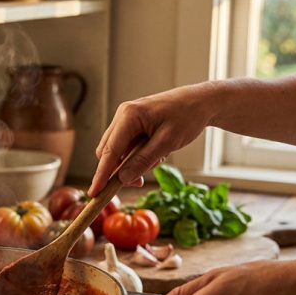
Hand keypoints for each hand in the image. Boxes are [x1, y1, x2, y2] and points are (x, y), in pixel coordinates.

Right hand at [88, 84, 216, 196]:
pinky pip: (127, 145)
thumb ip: (143, 161)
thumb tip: (122, 179)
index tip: (94, 193)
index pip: (109, 151)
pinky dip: (137, 155)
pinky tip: (156, 153)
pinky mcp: (132, 123)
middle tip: (140, 182)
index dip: (101, 175)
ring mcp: (126, 118)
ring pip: (117, 150)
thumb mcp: (167, 143)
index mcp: (129, 116)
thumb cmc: (187, 117)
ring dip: (131, 163)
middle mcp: (123, 115)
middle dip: (119, 170)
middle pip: (108, 151)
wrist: (200, 101)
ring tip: (158, 159)